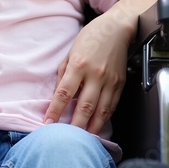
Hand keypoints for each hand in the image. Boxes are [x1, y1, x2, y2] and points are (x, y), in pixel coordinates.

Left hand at [43, 12, 129, 133]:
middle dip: (74, 126)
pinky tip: (98, 125)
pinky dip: (105, 117)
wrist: (117, 28)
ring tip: (84, 139)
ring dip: (92, 127)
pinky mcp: (120, 83)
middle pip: (84, 107)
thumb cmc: (92, 36)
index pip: (64, 93)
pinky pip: (112, 105)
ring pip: (101, 111)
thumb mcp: (71, 51)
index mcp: (79, 65)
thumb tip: (58, 92)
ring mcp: (110, 80)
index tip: (48, 123)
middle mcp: (95, 75)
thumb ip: (64, 73)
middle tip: (66, 139)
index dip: (55, 111)